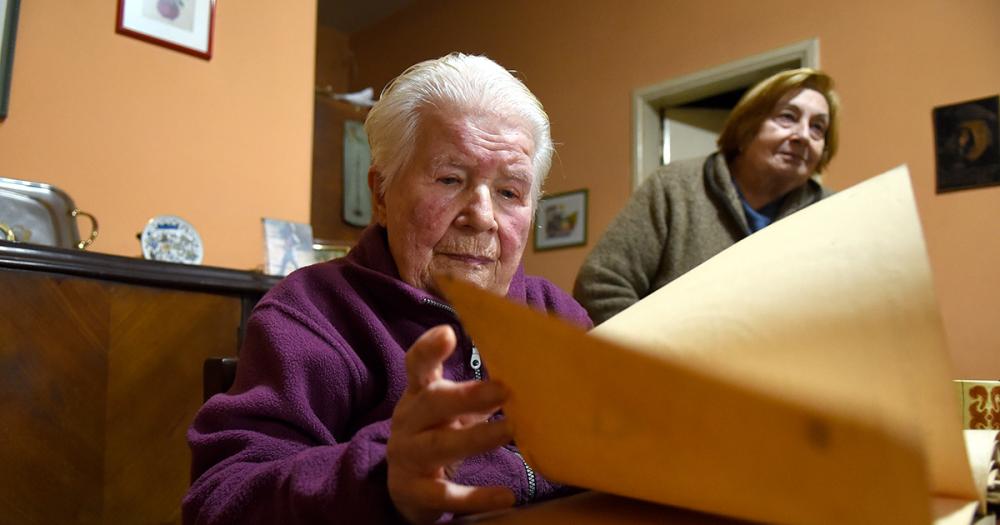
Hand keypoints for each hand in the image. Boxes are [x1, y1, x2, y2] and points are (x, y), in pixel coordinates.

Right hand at [387, 325, 515, 523]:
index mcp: (418, 395)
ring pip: (438, 445)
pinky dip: (476, 496)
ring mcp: (408, 457)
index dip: (429, 349)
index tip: (448, 333)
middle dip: (466, 395)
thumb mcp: (451, 409)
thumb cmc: (439, 432)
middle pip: (431, 403)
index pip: (417, 366)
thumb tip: (530, 375)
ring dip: (476, 438)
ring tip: (510, 431)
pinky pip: (446, 495)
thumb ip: (481, 392)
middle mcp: (408, 422)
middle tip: (503, 389)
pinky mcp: (415, 492)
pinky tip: (506, 495)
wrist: (406, 487)